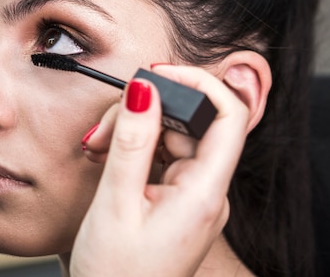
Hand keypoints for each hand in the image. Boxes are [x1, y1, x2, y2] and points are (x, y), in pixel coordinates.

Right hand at [71, 65, 248, 276]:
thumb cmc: (116, 275)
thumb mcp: (116, 204)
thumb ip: (132, 142)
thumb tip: (144, 88)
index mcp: (204, 194)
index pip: (229, 117)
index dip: (200, 84)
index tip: (159, 74)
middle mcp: (207, 191)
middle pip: (192, 123)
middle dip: (149, 111)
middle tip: (107, 127)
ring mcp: (192, 195)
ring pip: (173, 137)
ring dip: (136, 130)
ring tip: (99, 145)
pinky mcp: (176, 199)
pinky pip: (163, 157)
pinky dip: (136, 148)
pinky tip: (109, 154)